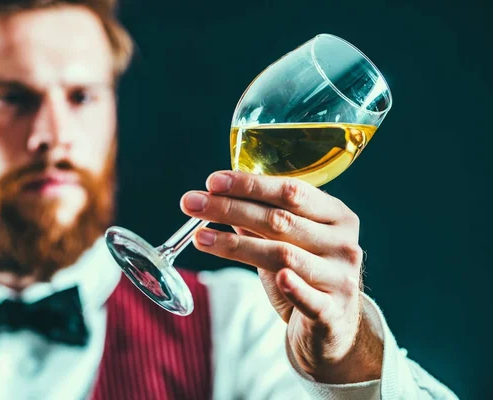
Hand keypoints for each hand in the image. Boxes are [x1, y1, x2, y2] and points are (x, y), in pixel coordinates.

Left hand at [180, 171, 382, 383]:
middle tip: (191, 203)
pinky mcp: (333, 311)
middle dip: (230, 208)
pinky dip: (294, 287)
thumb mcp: (285, 241)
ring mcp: (340, 277)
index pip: (290, 191)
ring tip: (200, 237)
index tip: (212, 181)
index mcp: (335, 215)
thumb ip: (260, 218)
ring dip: (236, 245)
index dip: (250, 185)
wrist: (332, 326)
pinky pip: (310, 298)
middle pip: (281, 219)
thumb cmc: (304, 273)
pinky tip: (280, 278)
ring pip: (284, 254)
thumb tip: (216, 195)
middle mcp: (342, 242)